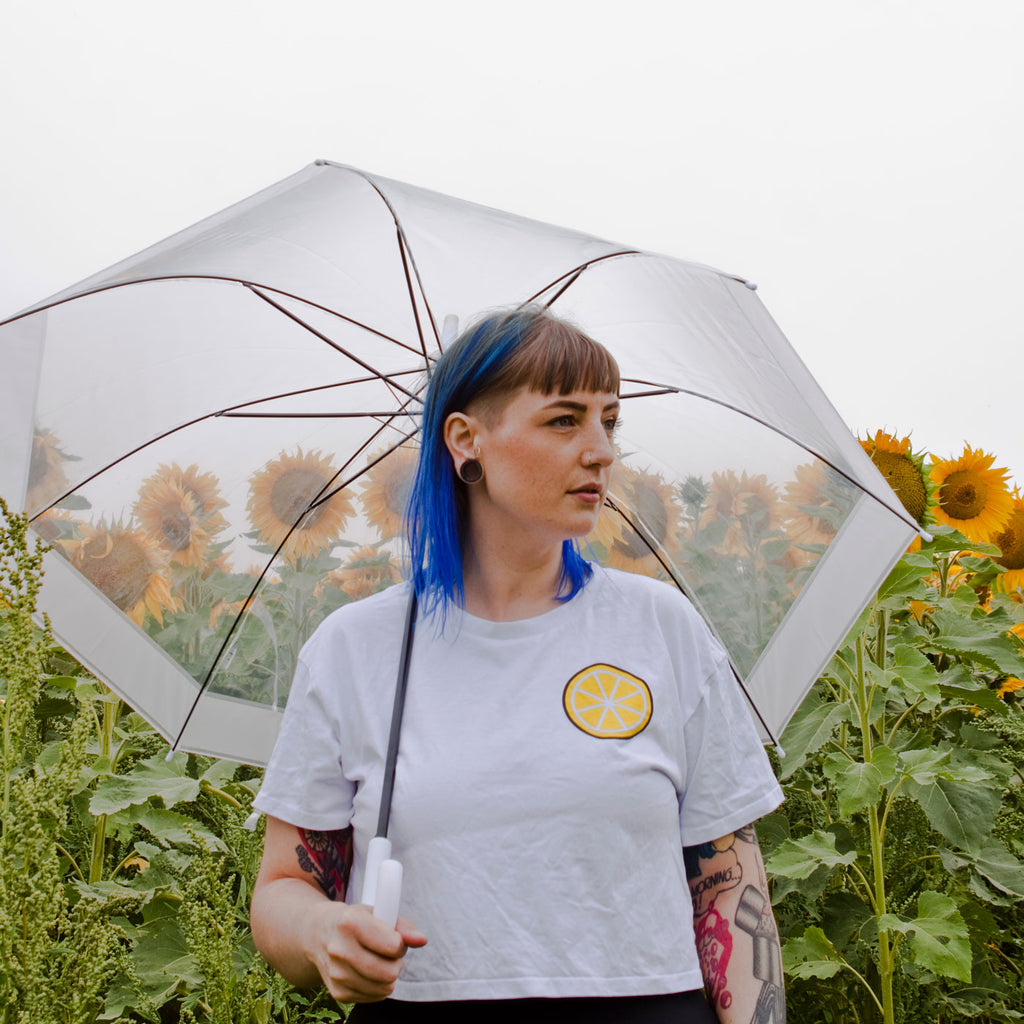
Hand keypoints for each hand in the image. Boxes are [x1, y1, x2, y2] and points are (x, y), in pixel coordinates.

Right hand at [306, 901, 427, 1002]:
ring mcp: (337, 973)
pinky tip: (368, 971)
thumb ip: (404, 926)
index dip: (400, 943)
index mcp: (350, 923)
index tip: (393, 937)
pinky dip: (377, 987)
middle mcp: (340, 949)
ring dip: (388, 976)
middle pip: (389, 972)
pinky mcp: (338, 992)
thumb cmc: (356, 921)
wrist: (319, 934)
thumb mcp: (378, 913)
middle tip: (388, 953)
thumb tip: (421, 940)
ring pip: (384, 988)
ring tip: (378, 960)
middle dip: (396, 962)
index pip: (393, 945)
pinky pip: (374, 998)